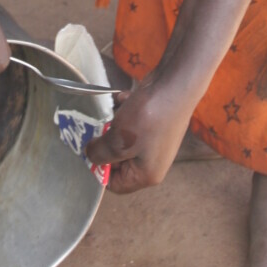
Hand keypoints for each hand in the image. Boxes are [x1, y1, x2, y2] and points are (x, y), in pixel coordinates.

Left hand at [86, 72, 198, 194]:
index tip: (91, 148)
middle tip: (99, 126)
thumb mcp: (117, 141)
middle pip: (117, 158)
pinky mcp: (155, 121)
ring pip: (122, 136)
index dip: (99, 168)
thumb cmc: (149, 118)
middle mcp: (153, 160)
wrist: (176, 83)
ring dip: (114, 122)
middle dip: (106, 141)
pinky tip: (126, 99)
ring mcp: (155, 140)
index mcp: (147, 174)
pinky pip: (131, 120)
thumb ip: (99, 153)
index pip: (115, 183)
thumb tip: (90, 155)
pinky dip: (125, 109)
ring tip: (116, 110)